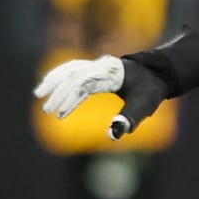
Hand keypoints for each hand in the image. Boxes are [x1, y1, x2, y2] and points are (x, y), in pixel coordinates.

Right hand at [34, 54, 168, 140]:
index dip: (70, 99)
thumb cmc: (150, 91)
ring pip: (70, 69)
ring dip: (54, 81)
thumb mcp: (144, 106)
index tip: (59, 115)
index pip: (83, 84)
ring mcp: (98, 64)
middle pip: (73, 76)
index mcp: (111, 74)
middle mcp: (102, 66)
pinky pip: (73, 68)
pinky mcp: (96, 66)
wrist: (158, 74)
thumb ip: (129, 119)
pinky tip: (50, 84)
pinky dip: (60, 75)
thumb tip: (113, 133)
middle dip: (59, 93)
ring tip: (40, 94)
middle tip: (48, 111)